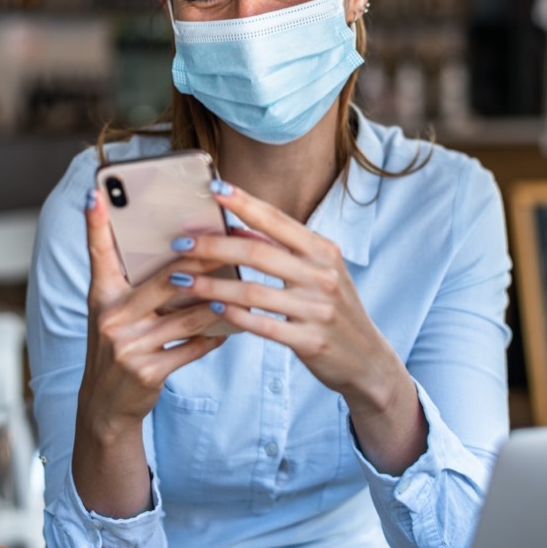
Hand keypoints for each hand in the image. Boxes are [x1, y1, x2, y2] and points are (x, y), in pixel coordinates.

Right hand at [72, 188, 225, 516]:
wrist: (106, 404)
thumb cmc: (120, 346)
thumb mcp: (116, 312)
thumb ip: (137, 283)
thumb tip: (183, 251)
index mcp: (101, 296)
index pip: (97, 251)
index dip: (95, 221)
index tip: (97, 191)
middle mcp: (110, 317)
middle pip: (166, 278)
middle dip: (203, 261)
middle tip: (229, 243)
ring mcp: (128, 345)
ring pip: (188, 313)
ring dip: (217, 302)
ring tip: (239, 289)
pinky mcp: (147, 371)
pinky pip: (193, 346)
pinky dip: (214, 336)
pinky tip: (227, 329)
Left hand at [169, 179, 426, 472]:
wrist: (367, 359)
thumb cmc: (334, 309)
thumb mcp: (318, 272)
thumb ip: (282, 249)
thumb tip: (237, 226)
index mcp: (323, 251)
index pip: (277, 219)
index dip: (243, 202)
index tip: (213, 187)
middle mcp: (323, 275)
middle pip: (257, 252)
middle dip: (213, 245)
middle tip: (180, 243)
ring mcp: (318, 309)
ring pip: (253, 291)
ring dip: (212, 284)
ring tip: (182, 280)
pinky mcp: (310, 340)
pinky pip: (262, 325)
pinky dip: (233, 315)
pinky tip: (211, 307)